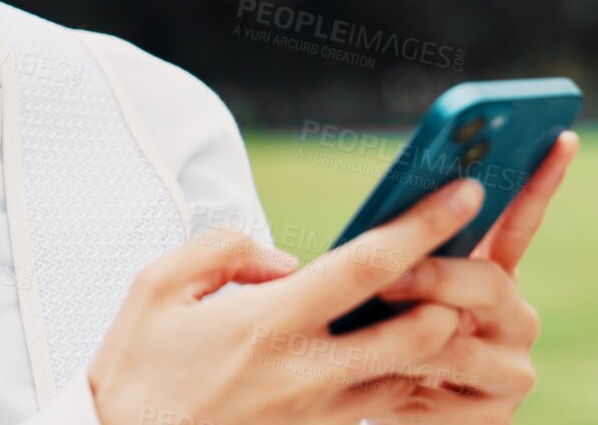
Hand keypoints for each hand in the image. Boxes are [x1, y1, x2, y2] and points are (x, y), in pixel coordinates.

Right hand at [86, 178, 488, 424]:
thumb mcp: (156, 287)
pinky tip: (397, 349)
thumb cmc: (134, 369)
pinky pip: (383, 406)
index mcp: (268, 322)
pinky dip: (405, 375)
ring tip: (438, 300)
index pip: (368, 266)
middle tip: (454, 259)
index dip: (422, 226)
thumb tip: (285, 259)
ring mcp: (319, 415)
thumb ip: (224, 249)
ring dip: (434, 337)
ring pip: (412, 376)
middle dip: (452, 293)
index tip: (463, 194)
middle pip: (420, 331)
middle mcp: (306, 372)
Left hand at [363, 129, 579, 422]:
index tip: (562, 135)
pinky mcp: (496, 415)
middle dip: (436, 277)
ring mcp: (512, 368)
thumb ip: (403, 250)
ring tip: (371, 329)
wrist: (373, 400)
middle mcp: (515, 318)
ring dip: (414, 336)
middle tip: (388, 277)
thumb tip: (398, 211)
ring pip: (465, 344)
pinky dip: (417, 389)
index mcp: (493, 275)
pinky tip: (389, 381)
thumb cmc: (373, 331)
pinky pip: (453, 401)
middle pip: (490, 285)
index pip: (521, 222)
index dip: (543, 180)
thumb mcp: (386, 286)